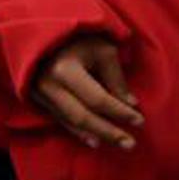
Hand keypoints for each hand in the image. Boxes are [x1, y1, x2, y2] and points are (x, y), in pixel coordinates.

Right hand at [29, 35, 141, 149]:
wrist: (44, 34)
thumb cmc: (80, 39)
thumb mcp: (103, 51)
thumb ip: (115, 78)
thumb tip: (131, 104)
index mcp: (65, 70)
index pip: (97, 99)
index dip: (119, 112)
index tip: (140, 121)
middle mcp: (49, 87)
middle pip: (82, 117)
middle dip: (108, 132)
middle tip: (130, 144)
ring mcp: (40, 95)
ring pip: (70, 122)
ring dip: (96, 135)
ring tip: (118, 144)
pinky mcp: (38, 100)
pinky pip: (61, 120)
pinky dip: (78, 131)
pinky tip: (94, 140)